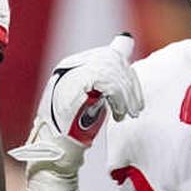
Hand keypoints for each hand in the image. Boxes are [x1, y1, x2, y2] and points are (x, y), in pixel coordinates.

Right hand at [9, 34, 142, 190]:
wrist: (55, 150)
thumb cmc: (75, 126)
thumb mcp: (95, 95)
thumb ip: (108, 72)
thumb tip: (125, 41)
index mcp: (72, 65)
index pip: (107, 54)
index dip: (127, 72)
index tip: (133, 95)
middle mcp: (69, 65)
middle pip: (111, 59)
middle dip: (130, 83)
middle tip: (136, 108)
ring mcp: (69, 74)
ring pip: (111, 69)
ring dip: (126, 94)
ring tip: (128, 113)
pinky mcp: (73, 85)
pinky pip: (106, 81)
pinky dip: (119, 98)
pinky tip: (118, 114)